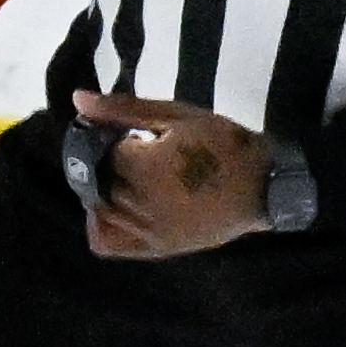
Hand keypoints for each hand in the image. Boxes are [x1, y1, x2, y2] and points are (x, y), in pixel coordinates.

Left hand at [70, 91, 281, 259]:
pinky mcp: (159, 247)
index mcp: (145, 167)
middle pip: (96, 181)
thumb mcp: (179, 116)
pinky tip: (119, 208)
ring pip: (98, 209)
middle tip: (129, 154)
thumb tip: (77, 99)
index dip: (105, 137)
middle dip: (104, 164)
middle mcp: (142, 203)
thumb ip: (125, 109)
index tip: (126, 133)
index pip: (98, 150)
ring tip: (127, 179)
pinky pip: (111, 243)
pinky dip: (104, 226)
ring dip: (104, 191)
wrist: (268, 187)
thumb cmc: (226, 145)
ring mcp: (149, 230)